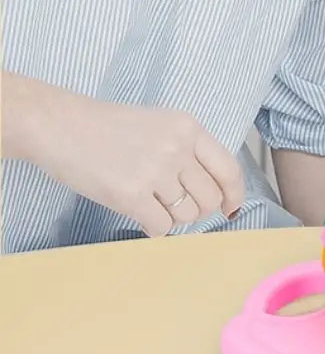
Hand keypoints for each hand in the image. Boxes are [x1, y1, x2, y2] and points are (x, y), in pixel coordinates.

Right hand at [40, 96, 244, 236]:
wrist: (62, 126)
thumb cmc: (109, 128)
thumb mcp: (161, 124)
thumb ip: (189, 150)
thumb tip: (214, 190)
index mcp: (189, 127)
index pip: (229, 169)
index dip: (234, 194)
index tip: (230, 208)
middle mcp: (178, 148)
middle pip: (210, 198)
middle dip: (197, 209)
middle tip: (175, 204)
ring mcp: (155, 171)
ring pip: (187, 215)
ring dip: (173, 217)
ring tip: (151, 201)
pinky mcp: (130, 194)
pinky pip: (161, 228)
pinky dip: (153, 228)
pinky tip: (140, 214)